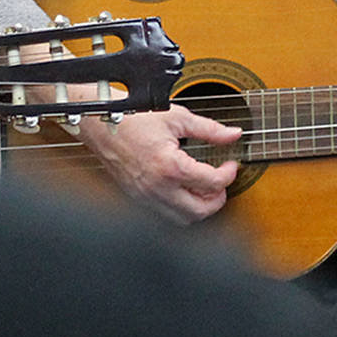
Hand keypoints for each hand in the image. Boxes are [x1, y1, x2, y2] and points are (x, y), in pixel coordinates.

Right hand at [77, 104, 241, 223]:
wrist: (103, 125)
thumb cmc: (135, 118)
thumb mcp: (178, 118)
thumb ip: (210, 129)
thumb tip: (234, 134)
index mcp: (170, 167)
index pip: (212, 183)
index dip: (229, 174)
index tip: (231, 165)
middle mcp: (158, 188)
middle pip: (201, 211)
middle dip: (218, 198)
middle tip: (221, 181)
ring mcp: (147, 197)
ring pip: (183, 219)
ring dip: (200, 207)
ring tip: (205, 187)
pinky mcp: (139, 199)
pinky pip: (166, 214)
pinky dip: (181, 208)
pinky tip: (185, 190)